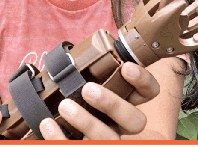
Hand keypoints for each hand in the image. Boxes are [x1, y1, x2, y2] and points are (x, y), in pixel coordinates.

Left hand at [39, 62, 158, 139]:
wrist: (75, 133)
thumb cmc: (80, 107)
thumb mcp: (93, 91)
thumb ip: (93, 79)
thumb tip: (70, 58)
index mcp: (129, 106)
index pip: (149, 93)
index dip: (144, 81)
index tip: (126, 67)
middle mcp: (123, 126)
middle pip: (136, 121)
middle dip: (113, 104)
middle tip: (88, 89)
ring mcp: (108, 141)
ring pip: (108, 138)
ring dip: (86, 121)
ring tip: (65, 105)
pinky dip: (59, 138)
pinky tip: (47, 123)